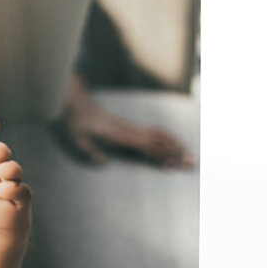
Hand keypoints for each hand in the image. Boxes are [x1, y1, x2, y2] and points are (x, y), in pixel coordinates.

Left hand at [55, 74, 194, 168]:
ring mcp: (129, 127)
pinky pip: (152, 131)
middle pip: (156, 141)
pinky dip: (166, 137)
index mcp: (117, 134)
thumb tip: (103, 162)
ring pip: (157, 135)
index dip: (159, 155)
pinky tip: (174, 144)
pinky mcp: (129, 126)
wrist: (77, 102)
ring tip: (188, 155)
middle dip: (175, 152)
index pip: (143, 146)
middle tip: (191, 163)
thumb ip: (89, 151)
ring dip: (174, 144)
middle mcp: (127, 130)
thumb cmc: (75, 122)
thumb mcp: (76, 138)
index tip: (172, 165)